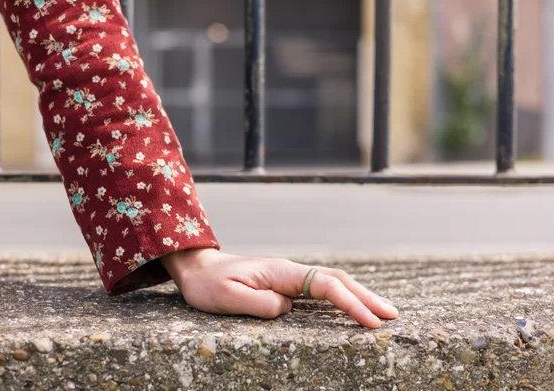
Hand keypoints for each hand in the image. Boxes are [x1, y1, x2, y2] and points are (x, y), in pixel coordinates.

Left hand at [160, 248, 397, 327]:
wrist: (198, 269)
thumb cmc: (209, 286)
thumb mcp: (228, 299)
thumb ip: (260, 305)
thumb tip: (289, 309)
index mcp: (281, 272)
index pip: (325, 285)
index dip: (350, 303)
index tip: (370, 323)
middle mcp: (290, 271)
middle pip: (337, 279)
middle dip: (366, 297)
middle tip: (393, 316)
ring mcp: (289, 276)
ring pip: (332, 282)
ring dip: (359, 295)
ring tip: (383, 312)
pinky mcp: (286, 284)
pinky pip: (321, 288)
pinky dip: (343, 295)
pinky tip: (352, 305)